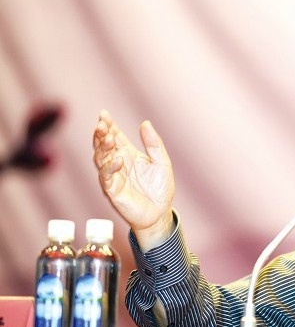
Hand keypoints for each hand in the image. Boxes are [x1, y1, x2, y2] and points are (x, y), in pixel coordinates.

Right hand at [93, 109, 174, 250]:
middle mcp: (117, 164)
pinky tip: (118, 160)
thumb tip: (145, 123)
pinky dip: (110, 168)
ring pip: (100, 159)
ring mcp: (113, 177)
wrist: (161, 213)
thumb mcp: (162, 161)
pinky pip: (106, 178)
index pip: (115, 136)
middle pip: (103, 145)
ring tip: (108, 138)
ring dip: (102, 148)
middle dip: (101, 134)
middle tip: (101, 124)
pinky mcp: (112, 191)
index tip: (103, 113)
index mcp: (128, 154)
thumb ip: (154, 143)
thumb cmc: (160, 188)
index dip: (108, 125)